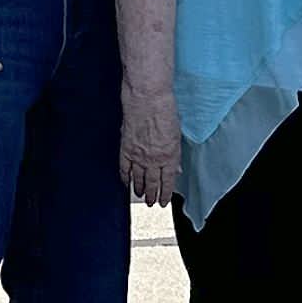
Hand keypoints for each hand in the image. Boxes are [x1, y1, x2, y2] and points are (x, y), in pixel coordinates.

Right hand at [117, 80, 180, 205]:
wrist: (147, 98)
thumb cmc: (165, 110)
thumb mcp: (177, 134)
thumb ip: (175, 154)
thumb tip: (176, 169)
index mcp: (170, 156)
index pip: (168, 181)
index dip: (165, 193)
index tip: (164, 202)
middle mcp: (153, 159)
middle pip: (152, 183)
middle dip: (152, 196)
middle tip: (152, 204)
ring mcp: (138, 155)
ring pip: (138, 178)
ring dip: (139, 189)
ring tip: (141, 196)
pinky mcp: (125, 148)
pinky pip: (124, 168)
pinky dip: (125, 177)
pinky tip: (126, 183)